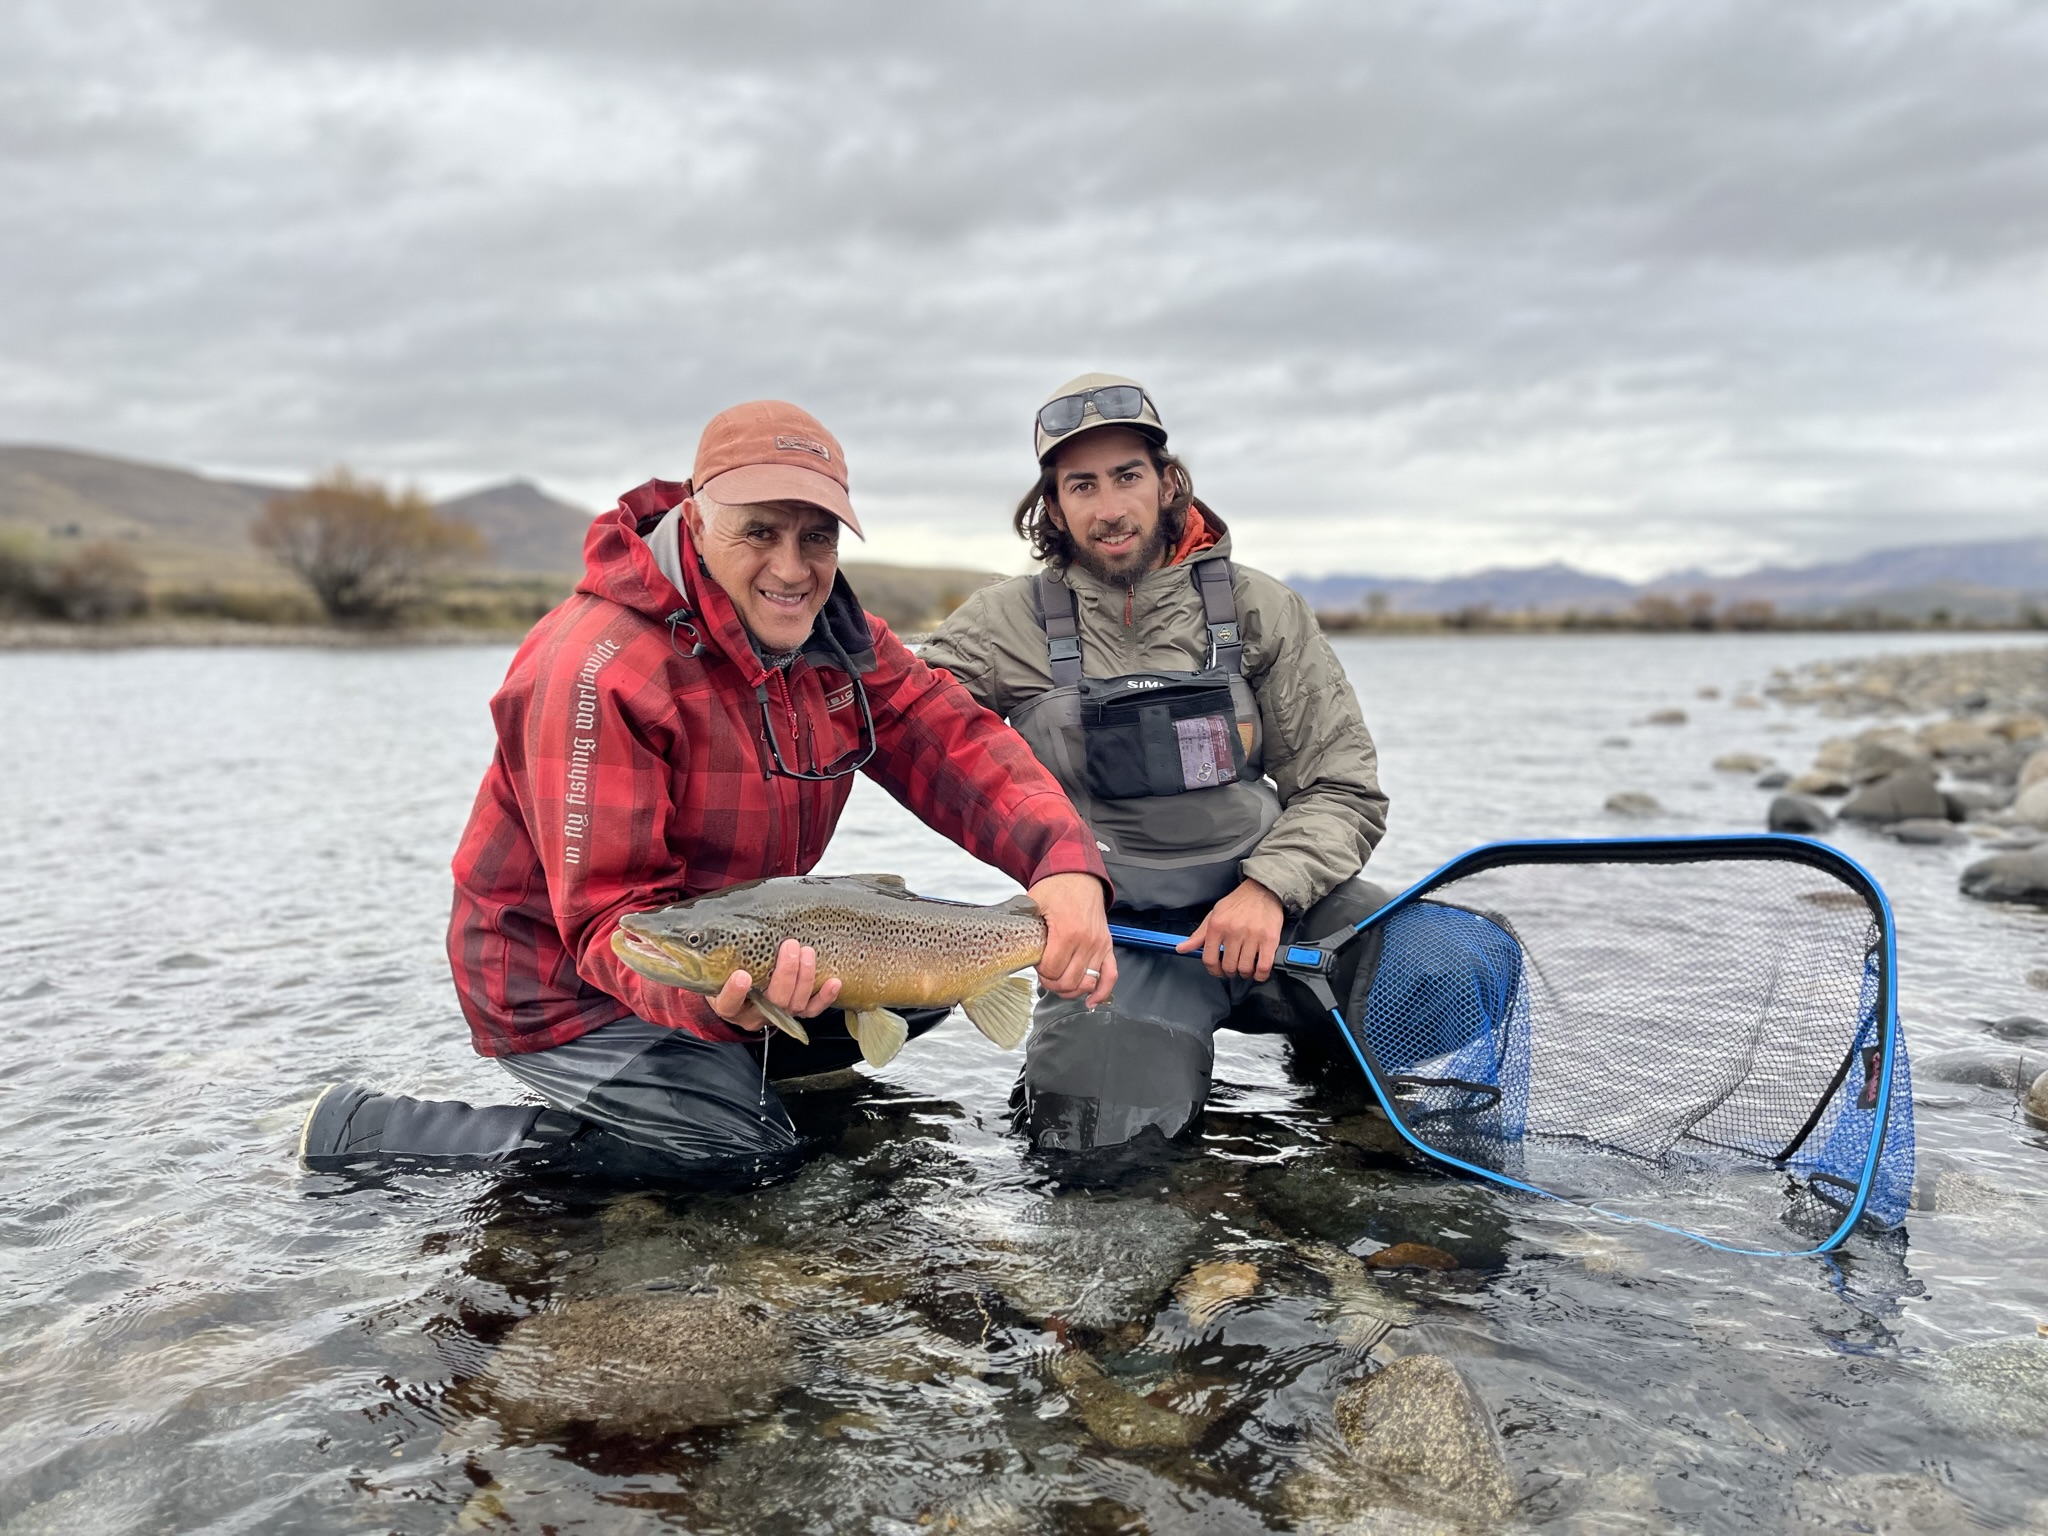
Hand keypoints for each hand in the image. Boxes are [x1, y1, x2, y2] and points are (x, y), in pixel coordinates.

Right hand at [709, 937, 841, 1029]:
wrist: (737, 996)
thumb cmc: (725, 974)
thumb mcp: (713, 967)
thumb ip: (713, 952)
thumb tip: (705, 923)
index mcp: (728, 1005)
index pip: (729, 1003)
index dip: (735, 992)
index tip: (742, 974)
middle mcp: (754, 1014)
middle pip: (773, 1002)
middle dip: (785, 973)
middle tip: (789, 946)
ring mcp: (777, 1015)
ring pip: (795, 1005)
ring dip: (805, 977)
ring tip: (807, 952)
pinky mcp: (794, 1013)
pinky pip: (812, 1011)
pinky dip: (825, 998)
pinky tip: (833, 982)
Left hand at [1028, 872, 1114, 1008]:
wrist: (1079, 876)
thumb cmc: (1057, 888)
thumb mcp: (1033, 902)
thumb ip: (1021, 924)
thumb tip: (1005, 942)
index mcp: (1068, 931)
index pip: (1052, 969)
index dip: (1041, 971)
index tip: (1036, 962)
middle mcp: (1087, 940)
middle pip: (1069, 981)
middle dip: (1052, 982)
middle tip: (1044, 973)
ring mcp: (1100, 945)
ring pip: (1087, 984)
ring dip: (1070, 988)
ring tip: (1059, 981)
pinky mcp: (1108, 947)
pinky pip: (1110, 977)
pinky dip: (1102, 993)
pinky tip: (1090, 1001)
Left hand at [1178, 878, 1284, 980]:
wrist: (1262, 890)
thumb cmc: (1238, 903)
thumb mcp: (1214, 915)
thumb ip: (1198, 935)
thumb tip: (1182, 948)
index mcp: (1217, 925)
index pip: (1209, 958)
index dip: (1213, 970)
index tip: (1218, 971)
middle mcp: (1234, 931)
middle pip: (1229, 966)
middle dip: (1230, 972)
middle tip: (1233, 968)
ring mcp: (1253, 935)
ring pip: (1245, 968)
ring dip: (1245, 973)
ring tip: (1246, 968)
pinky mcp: (1269, 939)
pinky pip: (1264, 966)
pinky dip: (1261, 974)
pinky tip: (1258, 971)